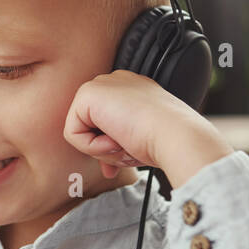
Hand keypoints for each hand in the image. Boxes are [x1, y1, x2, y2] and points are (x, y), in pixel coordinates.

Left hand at [63, 70, 232, 185]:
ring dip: (101, 149)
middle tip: (126, 152)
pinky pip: (73, 134)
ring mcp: (101, 84)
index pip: (105, 121)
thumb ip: (118, 144)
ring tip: (126, 143)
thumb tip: (106, 166)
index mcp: (131, 90)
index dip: (110, 146)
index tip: (126, 156)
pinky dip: (92, 147)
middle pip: (90, 127)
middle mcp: (115, 82)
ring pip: (80, 131)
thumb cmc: (164, 140)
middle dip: (103, 149)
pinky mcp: (87, 94)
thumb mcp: (137, 140)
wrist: (175, 135)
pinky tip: (116, 140)